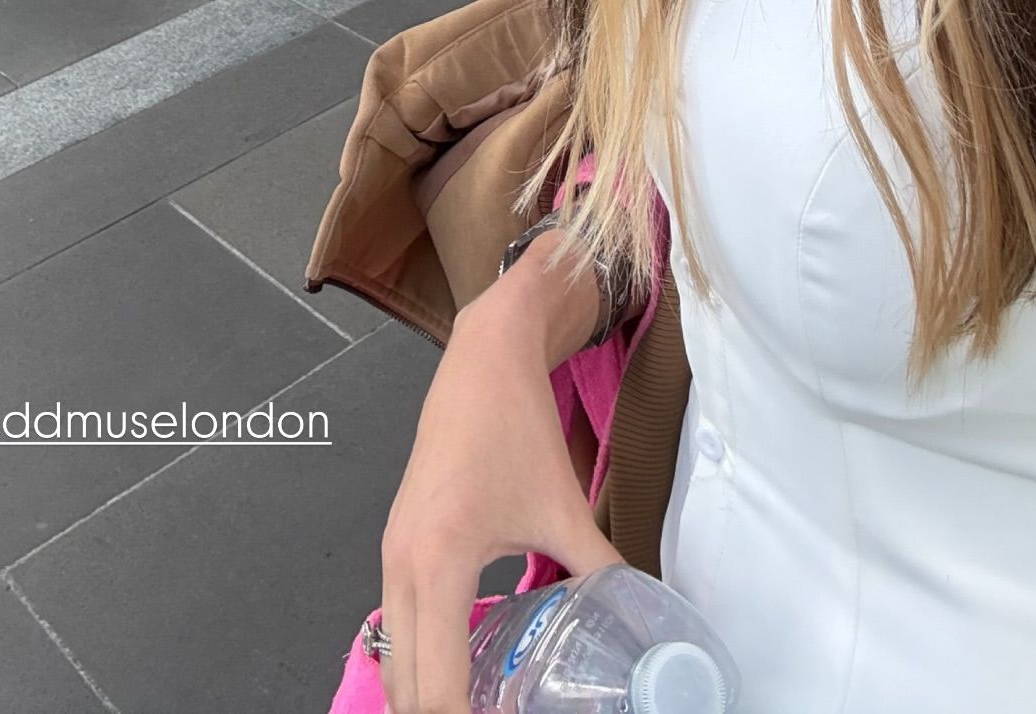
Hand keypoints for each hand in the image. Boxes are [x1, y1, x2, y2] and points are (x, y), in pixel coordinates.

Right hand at [377, 254, 624, 712]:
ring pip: (395, 660)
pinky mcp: (396, 547)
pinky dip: (422, 662)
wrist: (484, 357)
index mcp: (439, 565)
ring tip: (481, 709)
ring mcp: (391, 557)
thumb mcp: (565, 508)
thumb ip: (604, 571)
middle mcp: (401, 568)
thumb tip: (644, 618)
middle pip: (405, 690)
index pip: (437, 688)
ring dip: (429, 697)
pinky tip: (465, 673)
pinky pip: (398, 626)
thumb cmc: (518, 426)